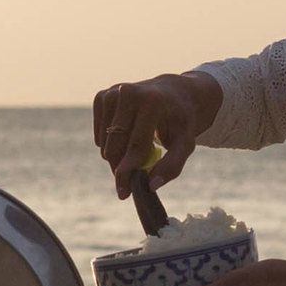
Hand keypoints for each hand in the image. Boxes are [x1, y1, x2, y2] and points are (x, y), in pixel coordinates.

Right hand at [89, 71, 221, 198]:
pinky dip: (111, 143)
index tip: (123, 193)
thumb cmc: (180, 122)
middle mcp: (128, 92)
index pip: (136, 145)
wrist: (173, 92)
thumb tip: (151, 186)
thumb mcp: (186, 142)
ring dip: (117, 156)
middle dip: (121, 167)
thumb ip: (172, 165)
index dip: (128, 171)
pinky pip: (99, 135)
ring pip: (105, 143)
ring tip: (138, 149)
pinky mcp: (102, 96)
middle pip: (116, 146)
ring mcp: (112, 92)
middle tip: (134, 176)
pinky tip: (127, 136)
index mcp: (152, 101)